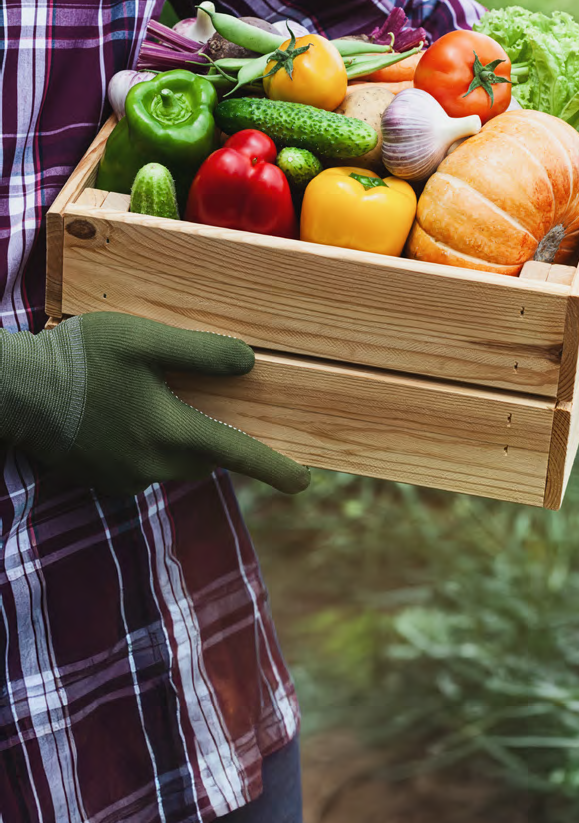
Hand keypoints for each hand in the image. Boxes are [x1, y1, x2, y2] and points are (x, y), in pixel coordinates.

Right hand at [0, 312, 309, 495]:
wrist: (14, 392)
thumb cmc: (77, 358)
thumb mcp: (140, 339)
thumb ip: (197, 351)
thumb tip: (248, 364)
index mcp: (167, 431)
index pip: (235, 453)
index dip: (273, 467)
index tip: (304, 481)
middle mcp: (152, 465)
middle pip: (206, 458)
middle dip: (213, 438)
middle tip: (194, 402)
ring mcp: (126, 479)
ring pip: (177, 464)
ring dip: (179, 440)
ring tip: (150, 402)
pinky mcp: (106, 483)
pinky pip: (146, 469)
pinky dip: (149, 447)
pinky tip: (123, 417)